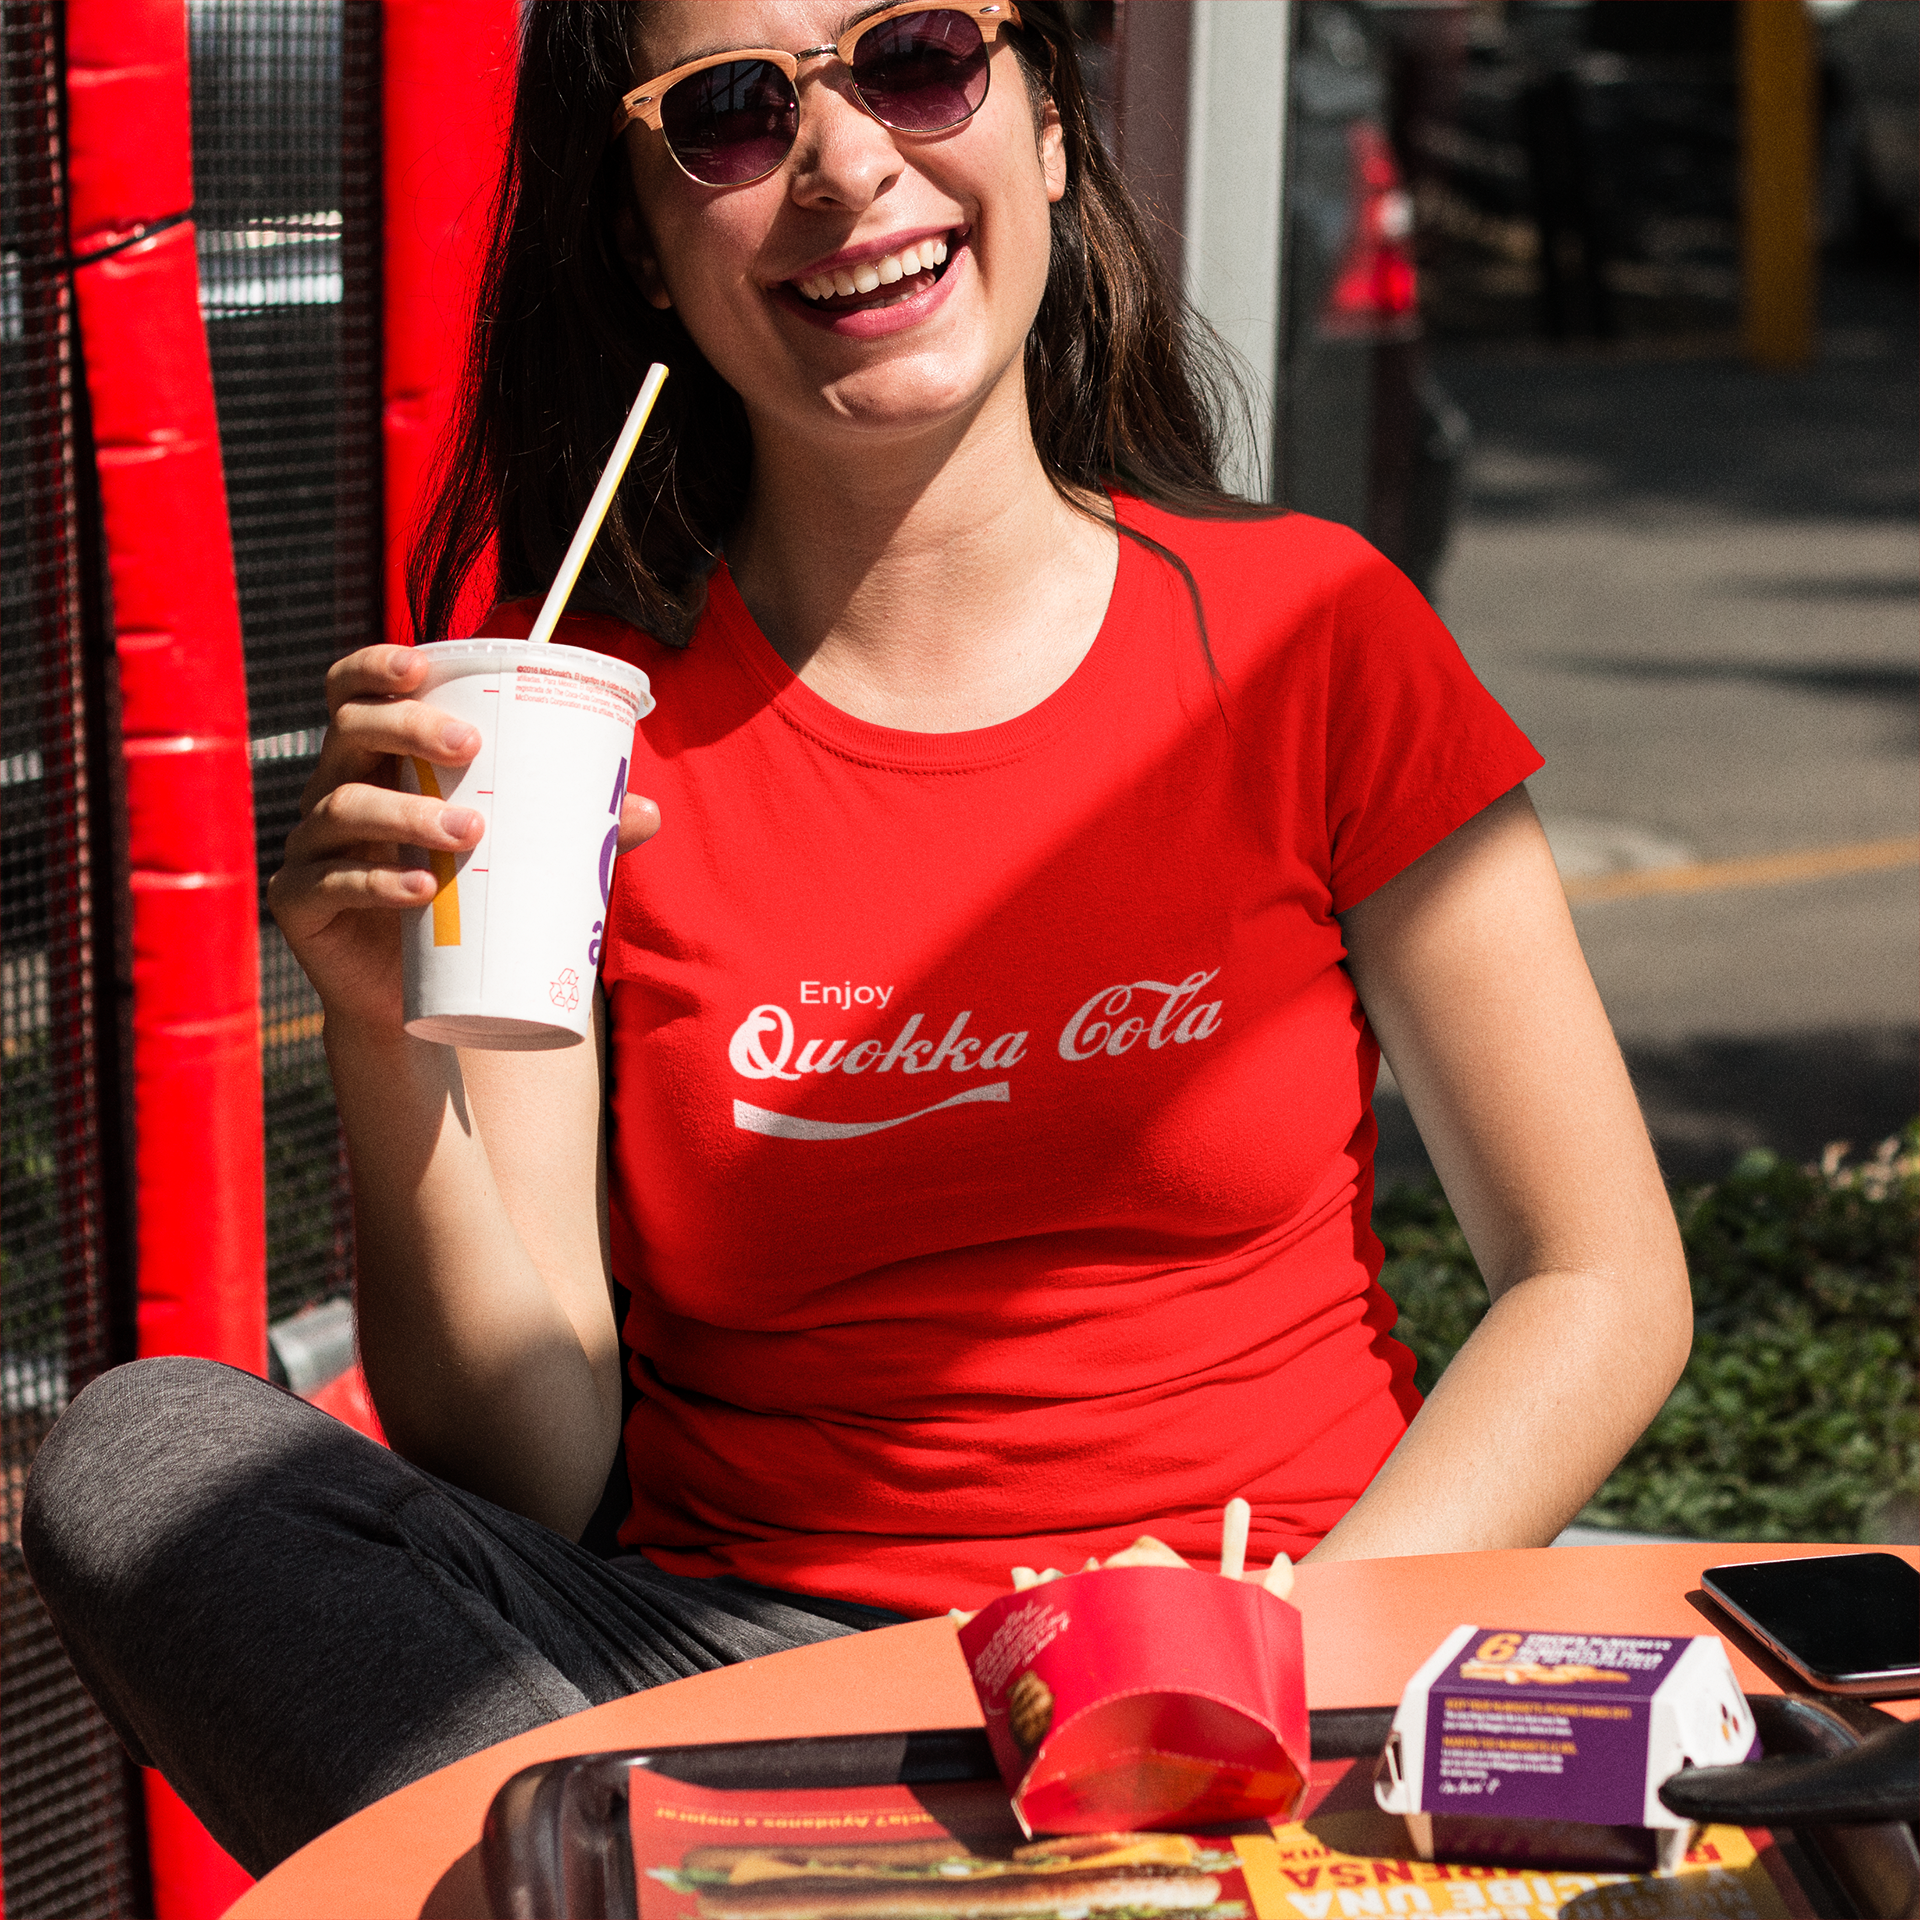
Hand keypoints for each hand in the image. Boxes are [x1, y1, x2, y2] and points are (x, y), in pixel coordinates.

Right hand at [267, 645, 660, 1031]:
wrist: (418, 997)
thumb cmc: (464, 904)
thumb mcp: (513, 859)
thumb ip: (569, 832)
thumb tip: (647, 811)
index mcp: (377, 762)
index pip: (354, 693)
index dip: (375, 667)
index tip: (420, 664)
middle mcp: (334, 790)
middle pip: (350, 733)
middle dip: (407, 729)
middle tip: (470, 748)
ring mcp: (311, 848)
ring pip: (342, 807)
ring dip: (406, 812)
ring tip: (469, 833)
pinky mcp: (300, 904)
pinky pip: (328, 883)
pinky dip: (375, 882)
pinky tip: (418, 890)